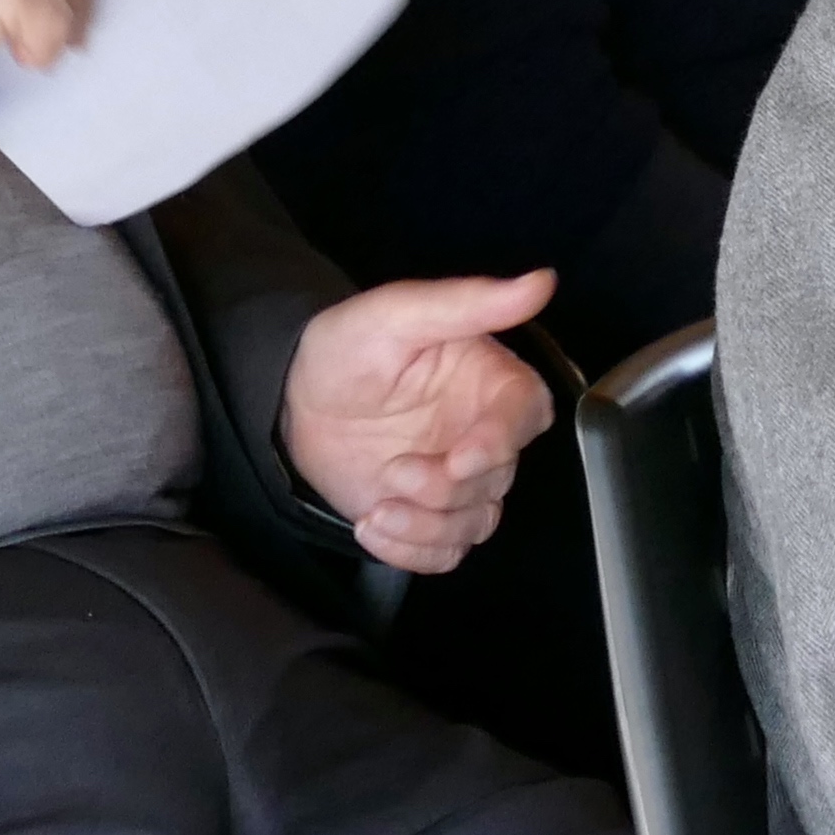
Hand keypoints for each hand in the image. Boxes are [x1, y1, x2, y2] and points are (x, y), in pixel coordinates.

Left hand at [281, 273, 555, 570]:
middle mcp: (481, 432)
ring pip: (476, 524)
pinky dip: (412, 552)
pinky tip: (372, 526)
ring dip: (427, 526)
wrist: (294, 398)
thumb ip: (466, 302)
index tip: (461, 456)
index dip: (502, 441)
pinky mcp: (429, 516)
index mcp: (487, 380)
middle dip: (445, 487)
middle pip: (498, 478)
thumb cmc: (347, 347)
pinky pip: (445, 553)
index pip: (527, 413)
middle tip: (393, 471)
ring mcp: (456, 480)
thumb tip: (540, 282)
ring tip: (376, 509)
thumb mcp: (396, 314)